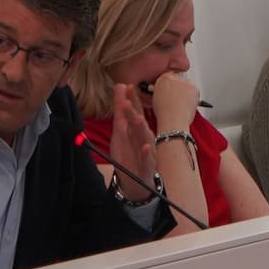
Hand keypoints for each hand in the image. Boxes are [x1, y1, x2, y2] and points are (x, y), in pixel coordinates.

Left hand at [110, 83, 156, 203]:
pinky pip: (148, 160)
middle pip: (138, 124)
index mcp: (136, 130)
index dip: (132, 100)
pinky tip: (145, 147)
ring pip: (145, 139)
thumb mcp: (120, 130)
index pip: (135, 112)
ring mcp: (146, 153)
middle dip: (134, 112)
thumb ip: (120, 109)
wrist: (136, 183)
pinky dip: (146, 154)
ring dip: (142, 129)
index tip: (127, 86)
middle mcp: (143, 138)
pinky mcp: (146, 168)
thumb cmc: (129, 153)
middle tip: (127, 101)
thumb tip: (120, 85)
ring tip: (138, 119)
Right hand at [149, 71, 198, 131]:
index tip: (172, 92)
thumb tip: (167, 93)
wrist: (173, 120)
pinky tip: (187, 106)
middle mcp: (173, 78)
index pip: (168, 77)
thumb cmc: (164, 113)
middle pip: (178, 81)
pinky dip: (193, 98)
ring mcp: (184, 82)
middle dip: (179, 89)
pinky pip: (195, 91)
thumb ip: (161, 92)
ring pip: (187, 86)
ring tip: (181, 106)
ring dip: (186, 94)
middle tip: (178, 101)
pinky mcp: (193, 87)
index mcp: (162, 79)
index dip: (170, 87)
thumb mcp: (156, 99)